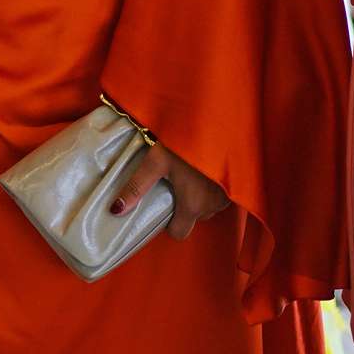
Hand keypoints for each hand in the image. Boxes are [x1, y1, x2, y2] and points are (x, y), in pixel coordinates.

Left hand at [109, 141, 229, 240]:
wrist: (222, 120)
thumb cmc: (189, 140)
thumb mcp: (158, 159)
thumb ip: (137, 186)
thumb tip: (115, 210)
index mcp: (193, 205)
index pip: (179, 233)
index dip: (169, 223)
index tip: (164, 204)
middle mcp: (213, 206)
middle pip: (194, 218)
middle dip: (185, 205)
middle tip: (176, 181)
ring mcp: (228, 197)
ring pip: (209, 206)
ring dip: (200, 195)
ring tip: (191, 171)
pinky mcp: (238, 184)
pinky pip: (222, 195)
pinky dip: (213, 186)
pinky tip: (206, 167)